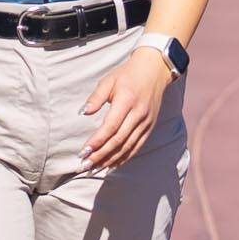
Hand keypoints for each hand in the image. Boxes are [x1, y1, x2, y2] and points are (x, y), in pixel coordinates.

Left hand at [80, 47, 174, 172]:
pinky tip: (112, 164)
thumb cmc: (127, 74)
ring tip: (94, 169)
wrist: (155, 70)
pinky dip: (124, 157)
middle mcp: (138, 115)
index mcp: (127, 102)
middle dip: (100, 156)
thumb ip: (96, 97)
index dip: (97, 142)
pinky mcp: (150, 127)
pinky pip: (136, 146)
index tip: (83, 152)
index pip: (110, 128)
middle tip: (84, 166)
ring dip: (110, 160)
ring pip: (128, 147)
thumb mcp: (109, 81)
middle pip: (118, 141)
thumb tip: (83, 113)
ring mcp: (146, 123)